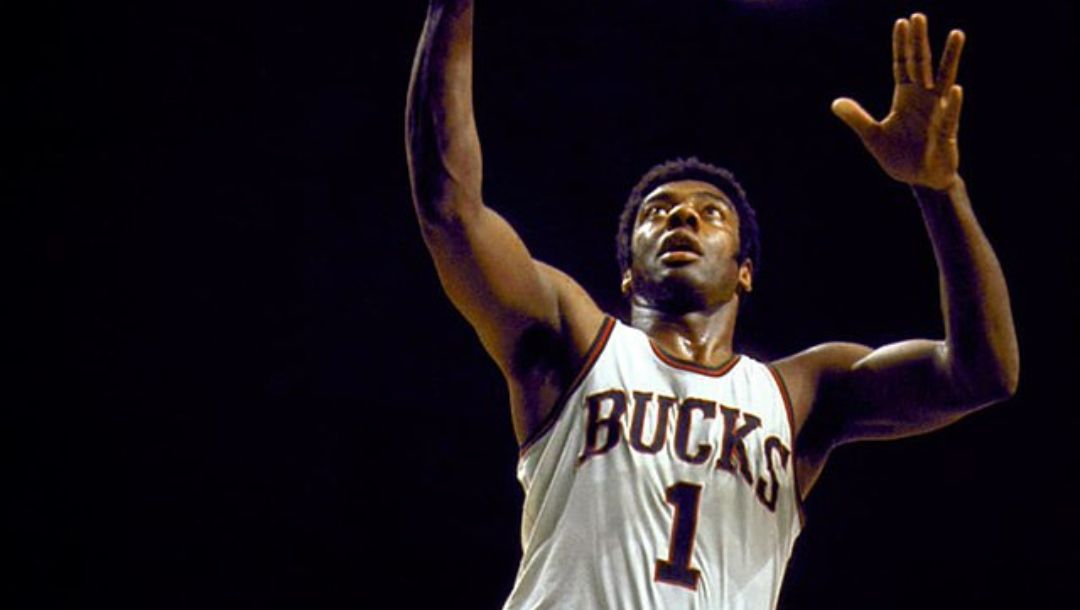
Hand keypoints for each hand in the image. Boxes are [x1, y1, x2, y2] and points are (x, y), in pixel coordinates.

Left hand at [832, 13, 964, 190]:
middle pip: (922, 64)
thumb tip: (835, 103)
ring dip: (950, 58)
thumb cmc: (900, 156)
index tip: (901, 21)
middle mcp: (925, 99)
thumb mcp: (873, 136)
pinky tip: (955, 89)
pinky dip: (952, 104)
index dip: (902, 45)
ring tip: (956, 34)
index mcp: (906, 97)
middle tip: (918, 16)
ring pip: (945, 80)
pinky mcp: (947, 133)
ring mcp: (939, 113)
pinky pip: (950, 117)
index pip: (903, 65)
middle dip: (920, 41)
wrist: (921, 180)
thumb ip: (857, 118)